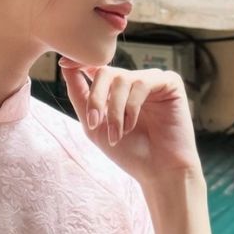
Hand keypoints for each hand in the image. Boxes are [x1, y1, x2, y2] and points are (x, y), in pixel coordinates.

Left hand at [58, 56, 201, 185]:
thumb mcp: (94, 125)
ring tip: (118, 133)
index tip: (63, 63)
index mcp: (117, 90)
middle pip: (105, 71)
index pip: (96, 67)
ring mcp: (153, 80)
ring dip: (115, 110)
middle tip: (94, 122)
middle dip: (95, 97)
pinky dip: (132, 107)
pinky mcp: (170, 83)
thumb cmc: (128, 152)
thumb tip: (65, 66)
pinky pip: (142, 83)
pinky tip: (132, 126)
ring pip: (122, 79)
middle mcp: (135, 81)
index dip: (79, 61)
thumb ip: (80, 96)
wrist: (158, 171)